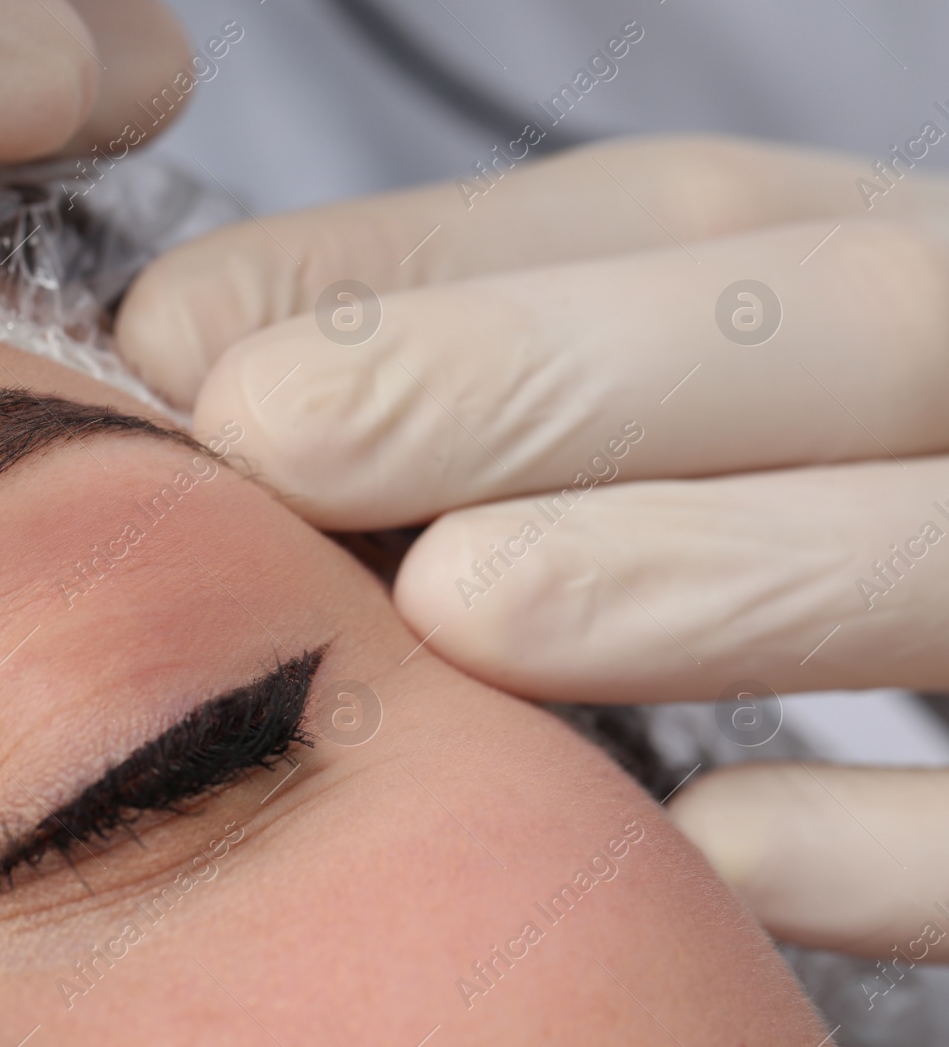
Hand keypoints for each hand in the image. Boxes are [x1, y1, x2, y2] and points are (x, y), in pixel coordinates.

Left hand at [117, 134, 948, 957]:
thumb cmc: (781, 505)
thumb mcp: (655, 380)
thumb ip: (455, 343)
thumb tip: (187, 344)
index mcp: (885, 267)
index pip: (679, 215)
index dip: (434, 272)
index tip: (191, 342)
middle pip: (843, 324)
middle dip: (534, 376)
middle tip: (276, 435)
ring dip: (691, 574)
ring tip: (458, 612)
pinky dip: (879, 838)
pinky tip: (697, 851)